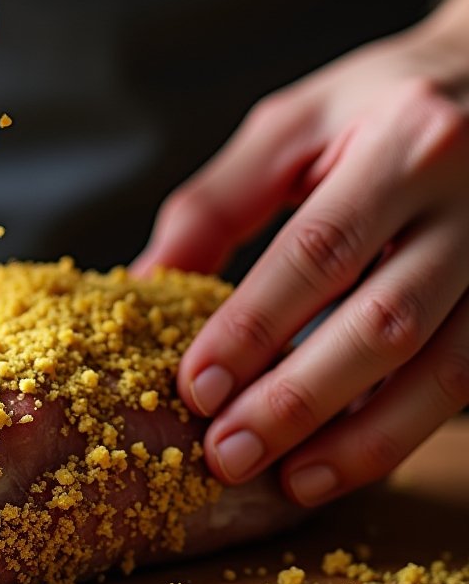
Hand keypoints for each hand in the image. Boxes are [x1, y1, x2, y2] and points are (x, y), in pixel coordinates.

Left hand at [135, 0, 468, 504]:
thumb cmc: (381, 103)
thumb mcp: (295, 124)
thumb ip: (219, 202)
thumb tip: (147, 281)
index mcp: (405, 141)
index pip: (318, 250)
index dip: (255, 326)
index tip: (197, 387)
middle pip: (385, 322)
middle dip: (301, 399)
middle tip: (229, 453)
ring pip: (444, 369)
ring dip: (366, 439)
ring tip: (293, 480)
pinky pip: (468, 377)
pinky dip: (409, 425)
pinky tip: (354, 457)